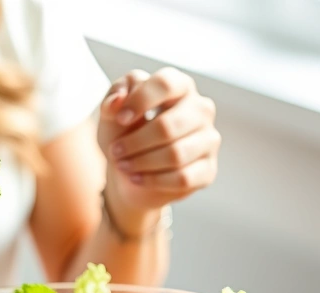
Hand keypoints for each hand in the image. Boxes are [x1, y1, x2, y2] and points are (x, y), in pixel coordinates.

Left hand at [98, 68, 220, 236]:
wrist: (130, 173)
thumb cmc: (125, 135)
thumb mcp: (110, 117)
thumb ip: (111, 103)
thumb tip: (118, 98)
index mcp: (180, 86)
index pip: (167, 84)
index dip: (141, 100)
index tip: (120, 119)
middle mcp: (201, 110)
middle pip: (168, 126)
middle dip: (136, 142)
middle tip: (115, 151)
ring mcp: (209, 140)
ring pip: (176, 154)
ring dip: (142, 162)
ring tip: (122, 165)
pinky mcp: (208, 170)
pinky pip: (183, 178)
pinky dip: (154, 180)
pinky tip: (136, 179)